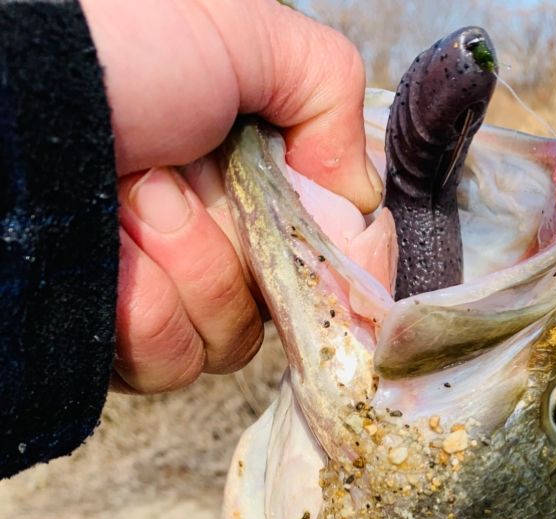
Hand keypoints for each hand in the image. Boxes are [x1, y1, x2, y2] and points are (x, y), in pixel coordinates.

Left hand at [81, 0, 379, 393]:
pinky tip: (110, 247)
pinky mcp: (114, 341)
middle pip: (289, 305)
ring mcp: (160, 294)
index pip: (331, 250)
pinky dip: (146, 310)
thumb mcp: (240, 27)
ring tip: (132, 194)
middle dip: (245, 244)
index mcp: (245, 171)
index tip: (330, 233)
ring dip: (191, 267)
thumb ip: (328, 93)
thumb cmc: (109, 42)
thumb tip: (360, 202)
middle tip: (180, 172)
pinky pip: (173, 362)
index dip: (340, 254)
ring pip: (232, 341)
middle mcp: (209, 237)